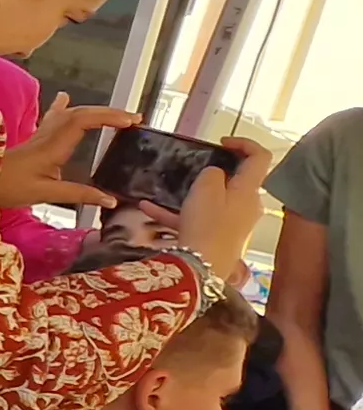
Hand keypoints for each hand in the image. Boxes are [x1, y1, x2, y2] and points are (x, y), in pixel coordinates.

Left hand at [0, 98, 140, 210]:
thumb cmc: (8, 188)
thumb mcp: (45, 194)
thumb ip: (78, 194)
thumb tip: (110, 200)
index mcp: (52, 147)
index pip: (83, 121)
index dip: (108, 117)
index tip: (131, 121)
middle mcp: (47, 136)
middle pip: (80, 114)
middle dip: (108, 113)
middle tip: (133, 119)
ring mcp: (39, 136)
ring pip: (69, 115)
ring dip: (93, 111)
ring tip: (115, 114)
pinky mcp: (34, 141)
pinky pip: (52, 118)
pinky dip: (63, 108)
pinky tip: (64, 97)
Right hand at [177, 138, 273, 283]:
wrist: (202, 267)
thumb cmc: (207, 224)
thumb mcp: (206, 187)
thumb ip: (212, 172)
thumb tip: (215, 173)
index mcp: (249, 189)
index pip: (260, 157)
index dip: (244, 143)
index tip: (221, 142)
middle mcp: (247, 205)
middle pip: (236, 180)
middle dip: (214, 173)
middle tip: (192, 169)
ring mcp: (234, 223)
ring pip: (213, 201)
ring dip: (190, 194)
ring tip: (164, 190)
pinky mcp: (219, 238)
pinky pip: (198, 219)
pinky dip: (178, 213)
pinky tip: (149, 209)